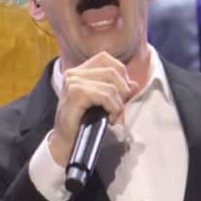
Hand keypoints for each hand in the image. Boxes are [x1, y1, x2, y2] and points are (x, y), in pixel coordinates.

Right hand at [48, 51, 134, 165]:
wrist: (66, 141)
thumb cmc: (82, 122)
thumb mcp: (102, 101)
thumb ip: (117, 89)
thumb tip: (134, 83)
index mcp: (78, 71)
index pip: (106, 58)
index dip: (120, 74)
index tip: (120, 93)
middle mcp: (73, 73)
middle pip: (113, 71)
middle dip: (123, 91)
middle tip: (118, 108)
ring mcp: (72, 82)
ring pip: (111, 85)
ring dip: (118, 104)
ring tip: (112, 115)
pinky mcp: (75, 93)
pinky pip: (106, 95)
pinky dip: (113, 108)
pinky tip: (108, 118)